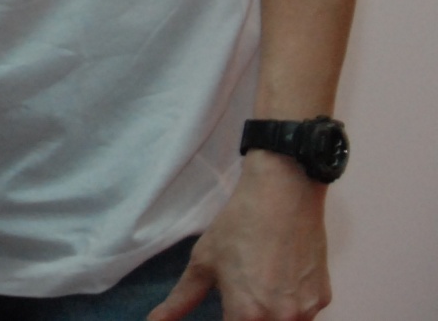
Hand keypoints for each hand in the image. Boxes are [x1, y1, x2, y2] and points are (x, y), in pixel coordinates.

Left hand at [148, 153, 329, 320]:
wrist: (284, 196)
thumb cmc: (237, 227)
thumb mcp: (203, 262)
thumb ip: (180, 299)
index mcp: (246, 314)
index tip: (224, 311)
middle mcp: (280, 320)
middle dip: (245, 319)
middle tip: (239, 297)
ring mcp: (306, 312)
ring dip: (269, 316)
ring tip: (258, 285)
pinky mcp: (323, 299)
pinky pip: (303, 315)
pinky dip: (289, 308)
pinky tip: (279, 281)